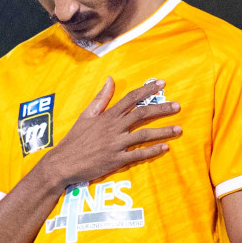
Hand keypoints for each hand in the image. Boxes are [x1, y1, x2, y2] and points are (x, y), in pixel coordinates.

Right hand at [44, 78, 182, 188]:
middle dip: (161, 109)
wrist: (63, 163)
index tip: (161, 83)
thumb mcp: (86, 115)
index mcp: (107, 116)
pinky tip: (165, 148)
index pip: (130, 98)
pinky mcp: (116, 160)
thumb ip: (101, 98)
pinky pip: (138, 155)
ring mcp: (115, 145)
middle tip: (177, 106)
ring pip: (144, 135)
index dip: (147, 90)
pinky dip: (152, 151)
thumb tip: (110, 79)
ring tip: (179, 129)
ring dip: (163, 131)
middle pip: (141, 114)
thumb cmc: (74, 138)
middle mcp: (113, 128)